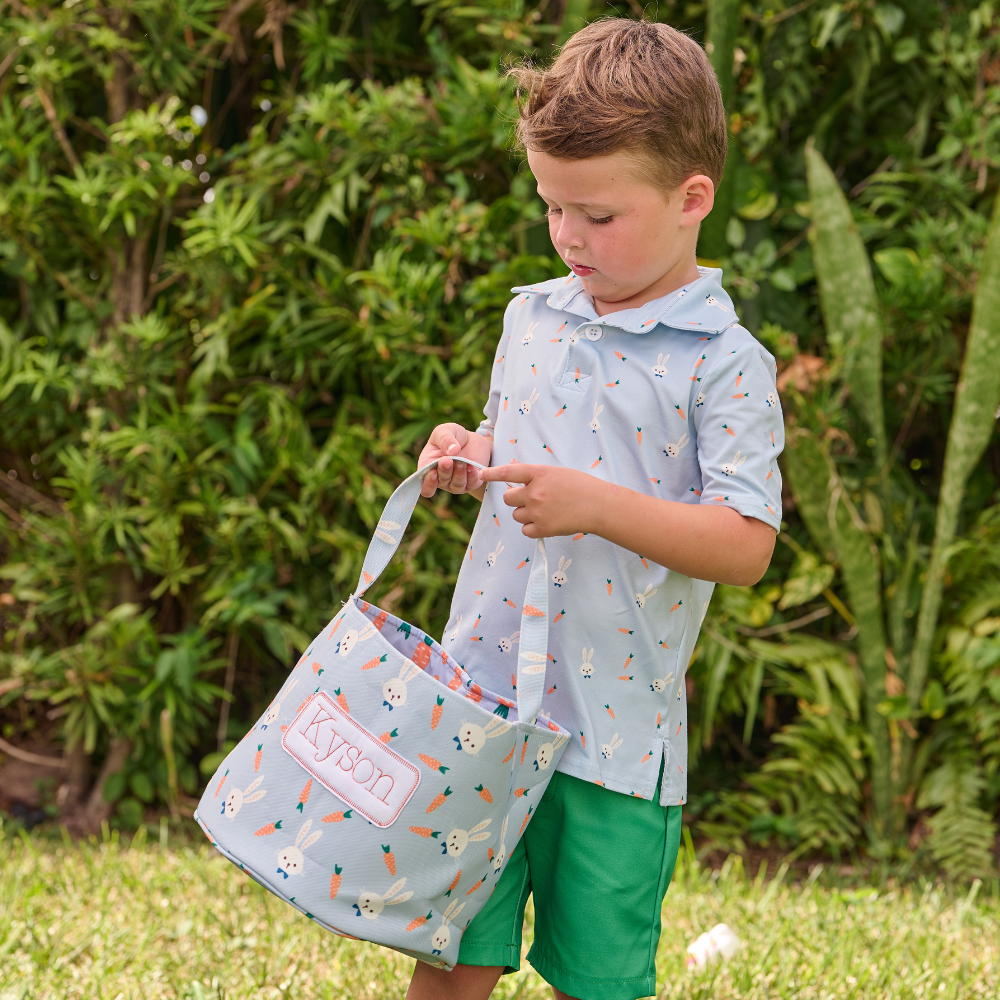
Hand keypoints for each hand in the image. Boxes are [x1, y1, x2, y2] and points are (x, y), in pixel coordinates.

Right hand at [418, 423, 492, 497]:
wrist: (471, 438)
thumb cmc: (452, 436)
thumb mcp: (445, 430)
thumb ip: (445, 439)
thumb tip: (452, 451)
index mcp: (428, 468)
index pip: (425, 486)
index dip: (428, 484)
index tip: (432, 473)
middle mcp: (441, 479)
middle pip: (441, 482)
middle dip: (445, 471)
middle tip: (448, 460)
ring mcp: (456, 483)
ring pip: (456, 485)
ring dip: (459, 473)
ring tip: (462, 460)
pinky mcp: (471, 482)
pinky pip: (471, 484)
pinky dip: (472, 476)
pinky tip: (471, 466)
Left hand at [478, 464, 602, 537]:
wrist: (599, 506)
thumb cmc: (580, 486)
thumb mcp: (557, 473)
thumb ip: (534, 475)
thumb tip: (513, 470)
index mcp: (539, 474)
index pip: (509, 472)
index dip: (493, 474)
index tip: (481, 474)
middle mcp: (535, 492)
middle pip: (508, 498)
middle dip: (516, 499)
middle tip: (532, 499)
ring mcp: (538, 511)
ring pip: (516, 515)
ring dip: (525, 514)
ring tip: (545, 511)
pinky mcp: (543, 529)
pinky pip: (525, 530)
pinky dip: (532, 528)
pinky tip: (547, 522)